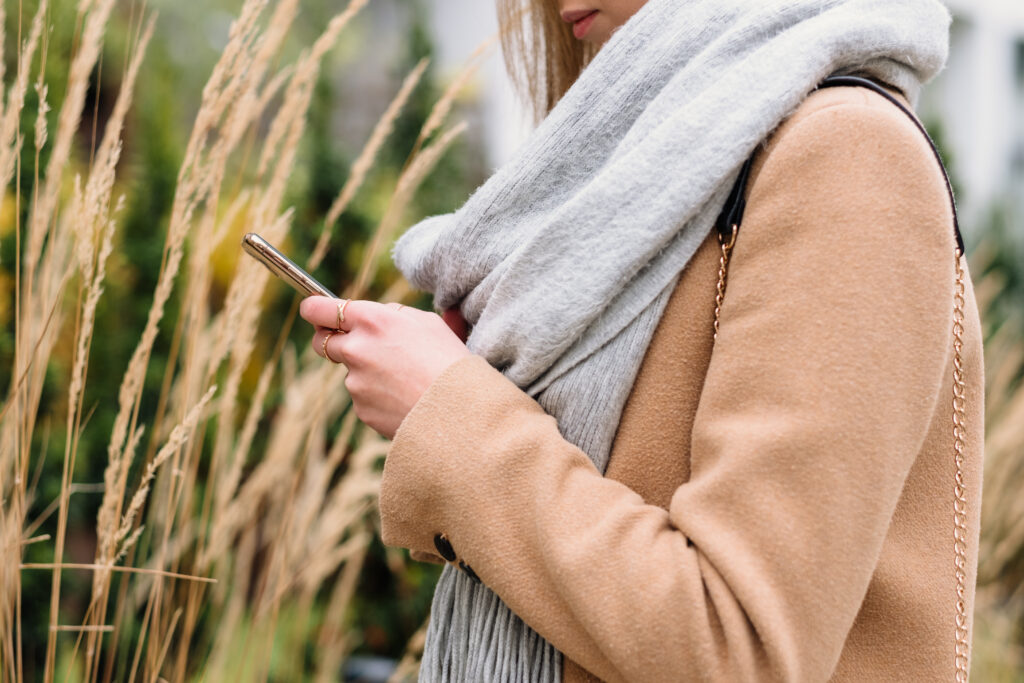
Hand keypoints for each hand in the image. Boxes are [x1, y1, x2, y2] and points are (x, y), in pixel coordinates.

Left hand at [299, 297, 471, 438]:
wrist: (458, 412)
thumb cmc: (450, 362)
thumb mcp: (428, 324)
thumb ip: (396, 315)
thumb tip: (383, 314)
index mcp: (372, 320)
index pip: (319, 309)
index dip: (313, 309)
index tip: (314, 311)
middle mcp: (356, 348)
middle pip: (320, 341)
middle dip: (331, 341)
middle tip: (352, 344)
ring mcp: (355, 382)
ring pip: (350, 371)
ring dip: (367, 372)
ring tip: (405, 379)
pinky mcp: (360, 409)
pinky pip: (363, 398)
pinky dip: (378, 397)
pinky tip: (405, 398)